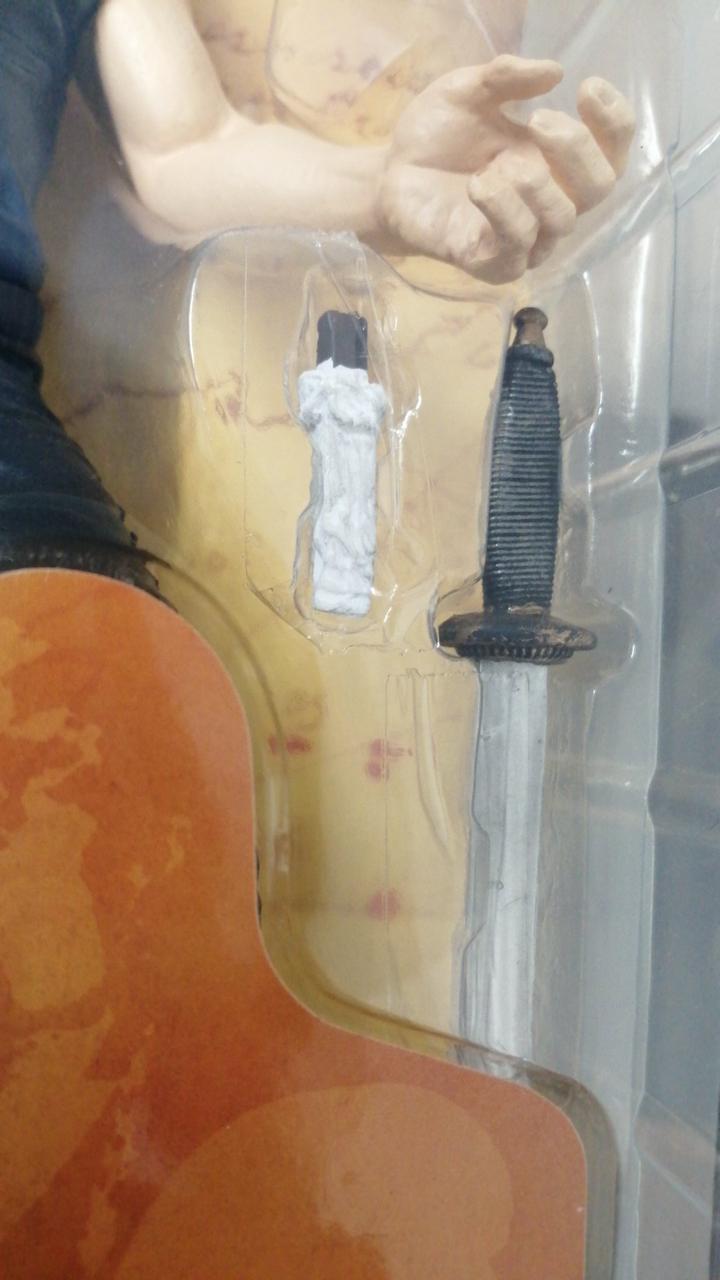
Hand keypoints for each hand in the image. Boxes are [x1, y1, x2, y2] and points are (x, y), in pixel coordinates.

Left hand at [380, 55, 634, 282]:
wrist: (388, 178)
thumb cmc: (437, 138)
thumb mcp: (467, 90)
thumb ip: (506, 77)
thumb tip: (554, 71)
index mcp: (556, 163)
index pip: (612, 154)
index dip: (615, 123)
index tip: (587, 87)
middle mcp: (549, 204)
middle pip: (600, 187)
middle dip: (577, 148)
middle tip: (538, 122)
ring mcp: (524, 239)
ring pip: (562, 219)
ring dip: (532, 182)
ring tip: (492, 165)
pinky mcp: (492, 264)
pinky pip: (517, 246)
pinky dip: (503, 209)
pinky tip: (478, 186)